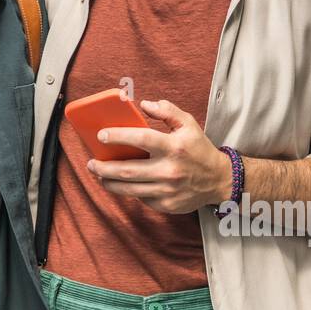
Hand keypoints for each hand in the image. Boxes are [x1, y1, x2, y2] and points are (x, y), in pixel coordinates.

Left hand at [86, 99, 232, 213]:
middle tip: (91, 163)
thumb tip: (143, 104)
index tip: (101, 135)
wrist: (219, 180)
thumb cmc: (199, 149)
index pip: (141, 139)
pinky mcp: (166, 205)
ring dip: (109, 182)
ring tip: (98, 174)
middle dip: (103, 167)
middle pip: (127, 170)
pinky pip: (141, 198)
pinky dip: (128, 191)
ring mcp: (167, 190)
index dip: (118, 136)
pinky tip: (122, 184)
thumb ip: (167, 110)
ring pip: (129, 189)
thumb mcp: (188, 124)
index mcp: (174, 147)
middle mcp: (170, 170)